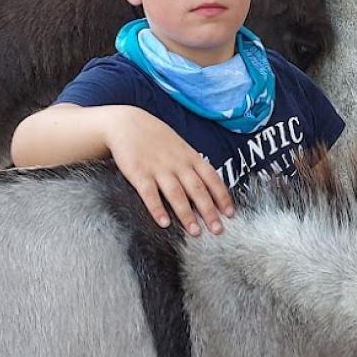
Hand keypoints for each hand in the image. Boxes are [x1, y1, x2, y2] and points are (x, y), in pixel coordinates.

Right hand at [103, 108, 234, 235]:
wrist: (126, 124)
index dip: (222, 196)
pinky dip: (157, 209)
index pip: (212, 178)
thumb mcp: (179, 146)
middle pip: (197, 189)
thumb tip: (208, 186)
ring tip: (194, 232)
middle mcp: (177, 163)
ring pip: (176, 194)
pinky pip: (150, 194)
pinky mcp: (139, 173)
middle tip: (217, 230)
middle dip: (209, 211)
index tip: (230, 214)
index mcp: (190, 157)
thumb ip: (192, 165)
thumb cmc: (155, 138)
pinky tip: (164, 223)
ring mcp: (158, 168)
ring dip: (186, 214)